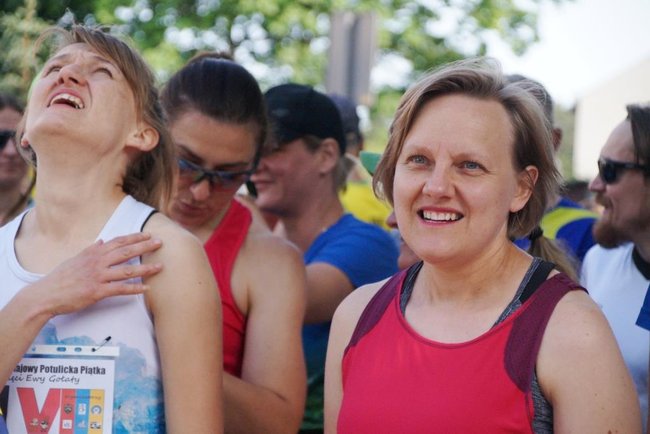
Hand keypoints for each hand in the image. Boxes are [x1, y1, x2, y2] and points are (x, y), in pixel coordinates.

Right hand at [31, 232, 162, 316]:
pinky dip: (135, 288)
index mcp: (93, 253)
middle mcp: (97, 262)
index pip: (118, 242)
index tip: (148, 234)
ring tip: (160, 266)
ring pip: (127, 270)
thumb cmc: (61, 277)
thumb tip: (101, 240)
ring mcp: (98, 277)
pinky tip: (147, 288)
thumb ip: (90, 250)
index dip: (134, 237)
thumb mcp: (75, 259)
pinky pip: (120, 289)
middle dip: (145, 246)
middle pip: (126, 252)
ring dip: (145, 268)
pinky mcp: (97, 291)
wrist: (46, 294)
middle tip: (161, 243)